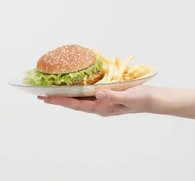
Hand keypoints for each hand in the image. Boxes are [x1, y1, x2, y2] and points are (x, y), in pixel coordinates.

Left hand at [39, 85, 153, 116]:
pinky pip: (86, 95)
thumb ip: (112, 95)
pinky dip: (75, 91)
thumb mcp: (127, 96)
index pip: (76, 104)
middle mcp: (98, 106)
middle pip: (73, 103)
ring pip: (78, 99)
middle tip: (41, 96)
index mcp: (102, 108)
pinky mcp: (104, 96)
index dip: (61, 101)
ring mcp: (101, 102)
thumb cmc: (141, 98)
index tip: (47, 98)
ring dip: (64, 96)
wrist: (153, 99)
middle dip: (58, 99)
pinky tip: (70, 87)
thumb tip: (97, 93)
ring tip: (50, 92)